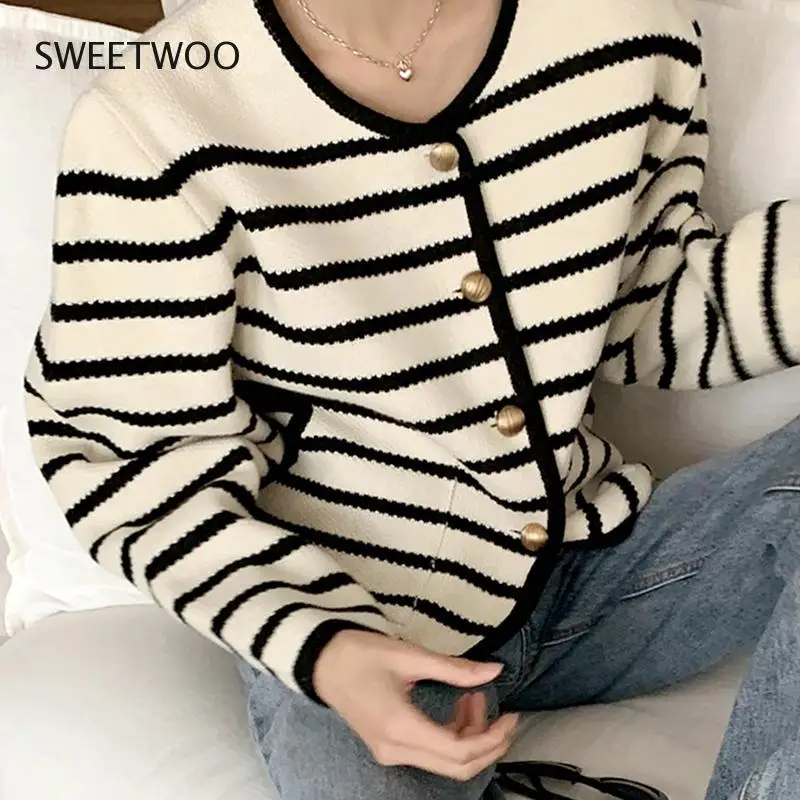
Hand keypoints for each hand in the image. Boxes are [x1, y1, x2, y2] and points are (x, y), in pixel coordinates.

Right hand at [313, 630, 518, 780]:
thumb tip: (494, 670)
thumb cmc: (359, 653)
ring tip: (473, 694)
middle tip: (504, 712)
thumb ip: (454, 668)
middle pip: (457, 767)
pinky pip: (431, 752)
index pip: (459, 751)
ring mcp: (391, 753)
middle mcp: (396, 750)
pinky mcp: (390, 747)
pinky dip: (453, 734)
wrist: (321, 662)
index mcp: (401, 727)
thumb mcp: (409, 655)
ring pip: (446, 763)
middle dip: (488, 742)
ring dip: (470, 735)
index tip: (511, 714)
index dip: (492, 737)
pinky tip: (458, 704)